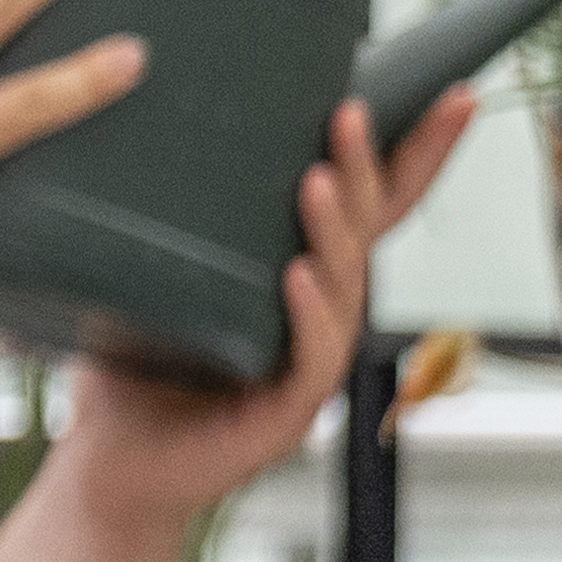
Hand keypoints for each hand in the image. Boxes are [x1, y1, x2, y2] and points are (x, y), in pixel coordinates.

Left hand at [55, 92, 470, 537]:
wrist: (106, 468)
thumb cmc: (131, 369)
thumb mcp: (152, 279)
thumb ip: (170, 221)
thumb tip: (144, 120)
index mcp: (301, 283)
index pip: (371, 209)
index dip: (413, 155)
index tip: (456, 94)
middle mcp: (320, 320)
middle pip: (364, 235)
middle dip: (370, 170)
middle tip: (350, 110)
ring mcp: (308, 369)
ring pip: (343, 290)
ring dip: (332, 232)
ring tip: (316, 178)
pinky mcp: (283, 417)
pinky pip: (308, 359)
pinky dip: (306, 315)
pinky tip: (296, 276)